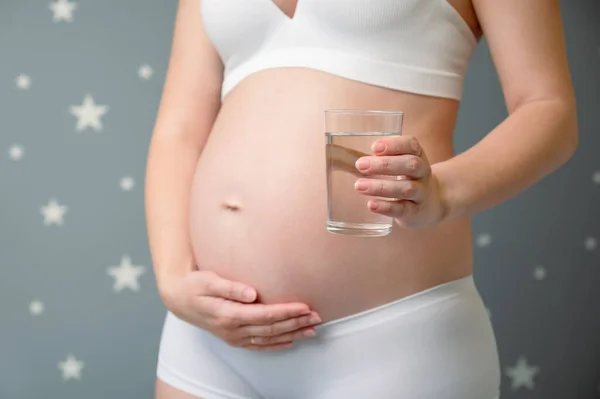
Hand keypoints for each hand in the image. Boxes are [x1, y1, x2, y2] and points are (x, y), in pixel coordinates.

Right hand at [161, 270, 320, 350]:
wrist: (178, 299)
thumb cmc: (194, 285)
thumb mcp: (209, 280)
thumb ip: (230, 287)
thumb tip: (251, 293)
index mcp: (228, 314)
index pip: (265, 315)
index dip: (286, 312)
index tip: (304, 306)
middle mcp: (232, 329)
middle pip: (271, 329)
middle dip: (296, 323)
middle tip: (316, 316)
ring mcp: (233, 337)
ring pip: (269, 339)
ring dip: (292, 334)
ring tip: (312, 329)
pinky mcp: (234, 338)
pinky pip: (259, 345)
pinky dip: (276, 345)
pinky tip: (291, 341)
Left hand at [353, 135, 447, 228]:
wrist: (431, 205)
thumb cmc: (408, 179)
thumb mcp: (401, 164)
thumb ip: (380, 158)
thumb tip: (347, 156)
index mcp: (418, 156)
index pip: (411, 145)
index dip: (395, 145)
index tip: (375, 147)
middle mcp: (423, 173)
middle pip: (411, 165)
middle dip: (385, 164)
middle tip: (360, 165)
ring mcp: (421, 194)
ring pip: (406, 188)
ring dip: (381, 186)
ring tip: (359, 186)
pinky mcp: (415, 212)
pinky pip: (402, 209)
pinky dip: (386, 207)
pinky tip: (371, 205)